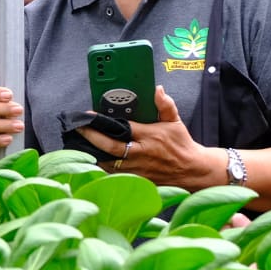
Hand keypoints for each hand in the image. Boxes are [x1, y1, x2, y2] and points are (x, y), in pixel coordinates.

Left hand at [77, 86, 211, 186]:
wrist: (192, 171)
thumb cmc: (182, 145)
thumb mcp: (175, 122)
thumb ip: (165, 105)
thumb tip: (157, 89)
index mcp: (150, 136)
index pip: (123, 127)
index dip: (104, 122)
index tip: (90, 115)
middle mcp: (141, 153)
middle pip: (110, 147)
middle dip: (91, 137)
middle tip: (78, 128)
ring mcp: (138, 169)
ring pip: (108, 163)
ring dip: (92, 153)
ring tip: (78, 144)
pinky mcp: (137, 180)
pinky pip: (114, 174)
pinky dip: (101, 167)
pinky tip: (90, 160)